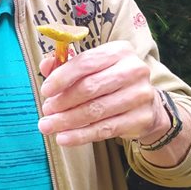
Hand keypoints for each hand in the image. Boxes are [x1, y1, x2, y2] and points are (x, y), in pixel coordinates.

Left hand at [37, 41, 164, 146]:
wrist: (145, 104)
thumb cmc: (110, 81)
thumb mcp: (91, 67)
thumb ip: (65, 64)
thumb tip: (45, 65)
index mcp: (119, 51)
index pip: (86, 62)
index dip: (62, 77)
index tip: (45, 90)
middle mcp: (133, 70)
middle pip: (90, 88)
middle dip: (63, 101)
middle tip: (46, 110)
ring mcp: (140, 95)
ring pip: (95, 111)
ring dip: (67, 120)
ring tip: (48, 125)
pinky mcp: (141, 118)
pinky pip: (105, 129)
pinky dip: (81, 135)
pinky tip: (64, 138)